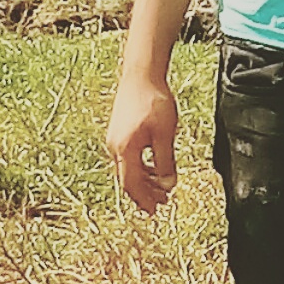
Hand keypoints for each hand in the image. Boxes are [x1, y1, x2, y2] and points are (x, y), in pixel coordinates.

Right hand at [106, 73, 178, 213]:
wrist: (141, 73)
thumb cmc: (154, 101)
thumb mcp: (164, 133)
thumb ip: (165, 161)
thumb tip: (168, 185)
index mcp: (124, 150)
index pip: (132, 184)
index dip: (144, 200)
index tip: (156, 210)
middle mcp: (115, 147)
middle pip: (128, 179)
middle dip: (144, 193)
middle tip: (160, 204)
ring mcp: (114, 138)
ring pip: (127, 168)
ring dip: (143, 180)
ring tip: (160, 188)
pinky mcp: (118, 130)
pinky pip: (127, 157)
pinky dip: (140, 166)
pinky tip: (152, 166)